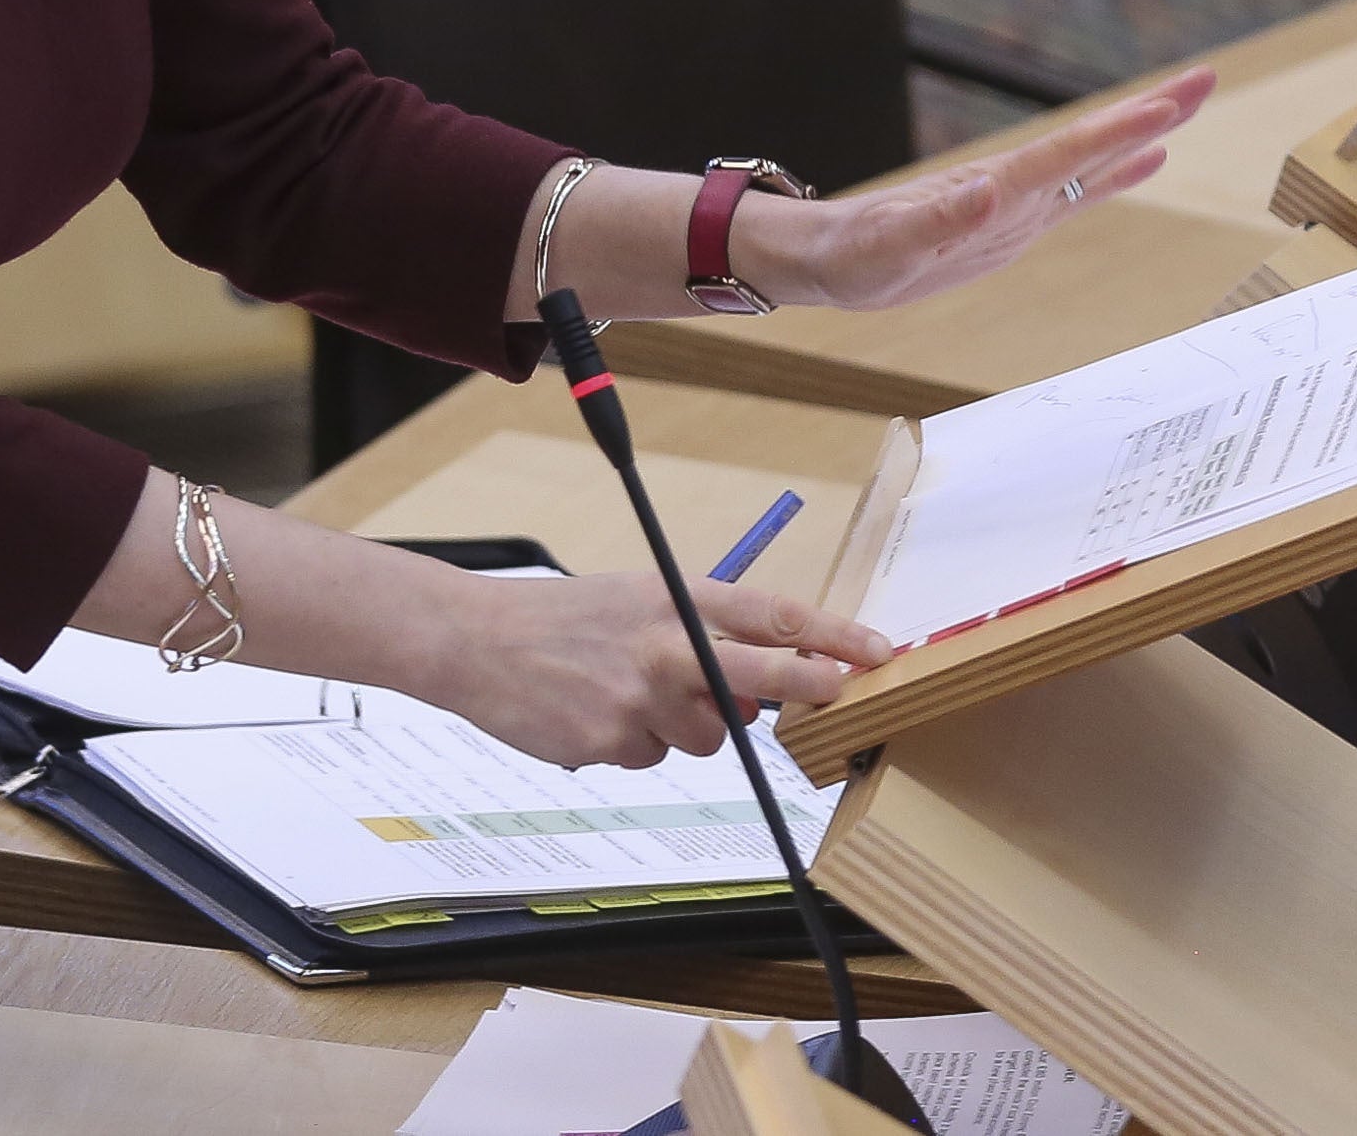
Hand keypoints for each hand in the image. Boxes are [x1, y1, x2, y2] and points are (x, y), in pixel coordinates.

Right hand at [419, 569, 891, 770]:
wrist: (476, 641)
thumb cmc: (564, 619)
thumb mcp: (637, 602)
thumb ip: (699, 640)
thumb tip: (756, 697)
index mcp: (676, 598)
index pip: (773, 613)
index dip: (833, 635)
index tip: (880, 649)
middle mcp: (666, 644)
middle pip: (764, 672)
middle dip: (815, 685)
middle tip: (849, 693)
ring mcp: (640, 696)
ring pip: (706, 736)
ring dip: (682, 726)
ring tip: (624, 692)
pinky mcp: (613, 741)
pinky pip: (652, 757)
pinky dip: (632, 742)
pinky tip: (591, 712)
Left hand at [739, 67, 1215, 313]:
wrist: (829, 259)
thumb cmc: (853, 255)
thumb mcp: (889, 248)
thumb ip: (936, 223)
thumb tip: (987, 193)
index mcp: (990, 192)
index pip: (1065, 156)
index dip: (1117, 133)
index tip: (1167, 108)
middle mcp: (1011, 189)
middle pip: (1090, 143)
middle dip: (1149, 112)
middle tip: (1207, 78)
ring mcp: (1017, 204)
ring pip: (1092, 161)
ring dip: (1142, 132)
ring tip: (1190, 104)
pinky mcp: (1013, 223)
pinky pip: (1077, 193)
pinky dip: (1116, 174)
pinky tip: (1148, 160)